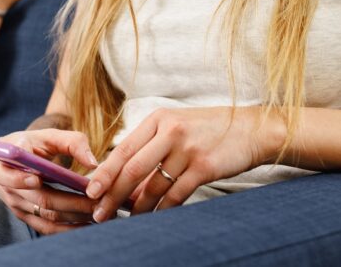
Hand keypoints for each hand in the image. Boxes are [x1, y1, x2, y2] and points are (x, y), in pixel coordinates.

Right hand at [0, 129, 100, 234]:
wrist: (10, 161)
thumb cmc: (33, 145)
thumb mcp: (48, 136)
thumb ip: (71, 142)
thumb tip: (92, 163)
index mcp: (8, 163)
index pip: (8, 174)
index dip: (19, 179)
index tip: (37, 179)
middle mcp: (8, 187)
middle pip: (41, 199)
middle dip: (71, 202)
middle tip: (97, 201)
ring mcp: (17, 205)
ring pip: (48, 216)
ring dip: (75, 217)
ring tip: (98, 212)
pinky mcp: (25, 217)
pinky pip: (47, 228)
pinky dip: (69, 229)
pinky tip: (87, 225)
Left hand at [84, 106, 283, 220]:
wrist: (251, 129)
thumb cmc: (208, 130)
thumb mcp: (176, 125)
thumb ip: (151, 144)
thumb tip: (121, 173)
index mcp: (157, 120)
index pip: (123, 149)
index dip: (104, 172)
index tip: (90, 190)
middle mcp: (170, 132)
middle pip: (132, 168)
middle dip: (112, 194)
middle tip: (99, 212)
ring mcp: (187, 149)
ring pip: (154, 185)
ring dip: (138, 207)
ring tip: (126, 220)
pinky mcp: (204, 167)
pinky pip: (177, 194)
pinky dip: (164, 209)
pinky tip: (155, 218)